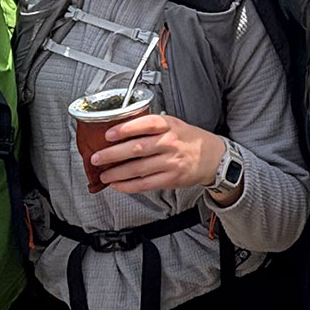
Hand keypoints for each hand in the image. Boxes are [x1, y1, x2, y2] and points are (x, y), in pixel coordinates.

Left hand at [95, 112, 225, 196]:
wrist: (213, 157)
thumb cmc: (188, 139)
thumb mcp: (173, 124)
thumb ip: (150, 125)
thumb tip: (120, 131)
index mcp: (169, 125)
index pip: (145, 124)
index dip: (125, 129)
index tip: (108, 134)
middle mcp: (170, 143)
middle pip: (137, 149)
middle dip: (112, 154)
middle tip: (96, 158)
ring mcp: (171, 162)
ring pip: (138, 169)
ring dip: (117, 173)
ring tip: (103, 174)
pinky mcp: (171, 179)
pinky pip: (145, 184)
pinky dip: (128, 186)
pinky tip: (117, 184)